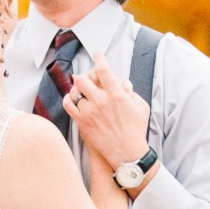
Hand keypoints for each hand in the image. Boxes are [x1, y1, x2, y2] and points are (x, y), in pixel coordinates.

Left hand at [63, 52, 149, 173]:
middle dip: (85, 75)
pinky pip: (68, 105)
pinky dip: (69, 99)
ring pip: (75, 91)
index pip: (103, 69)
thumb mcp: (141, 107)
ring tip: (81, 89)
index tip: (98, 54)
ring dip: (78, 88)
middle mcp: (101, 101)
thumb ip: (131, 92)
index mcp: (116, 94)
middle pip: (83, 78)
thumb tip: (122, 83)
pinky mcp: (82, 122)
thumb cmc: (137, 130)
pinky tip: (73, 99)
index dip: (99, 58)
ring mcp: (89, 112)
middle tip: (88, 77)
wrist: (127, 153)